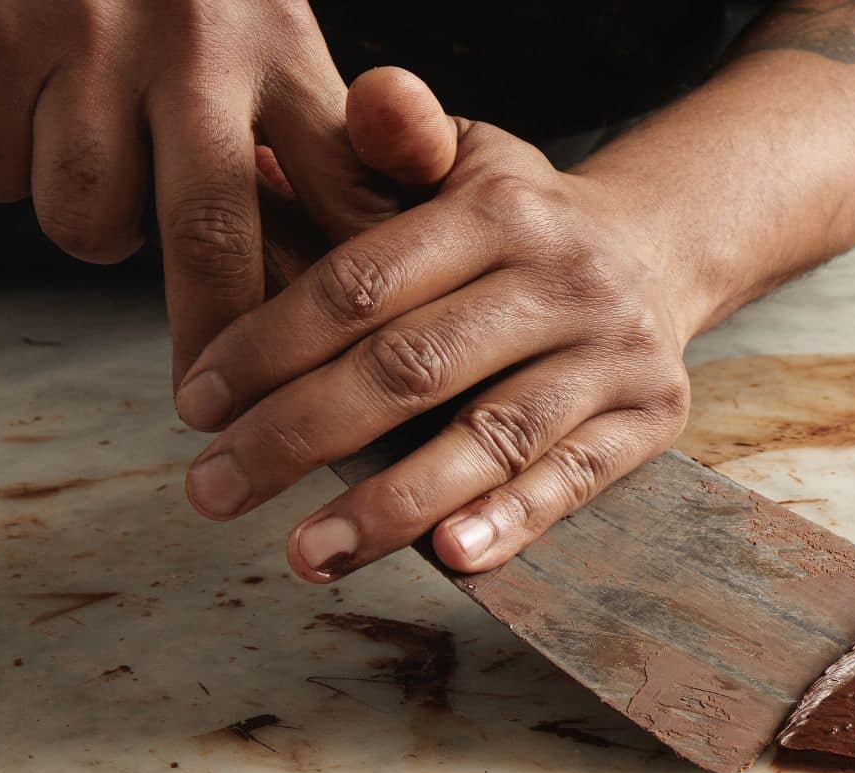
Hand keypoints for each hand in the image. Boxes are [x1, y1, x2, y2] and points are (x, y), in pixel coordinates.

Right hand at [0, 0, 403, 383]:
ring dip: (88, 225)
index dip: (347, 296)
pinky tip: (17, 107)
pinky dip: (2, 164)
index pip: (339, 190)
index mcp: (277, 43)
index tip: (350, 380)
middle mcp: (193, 41)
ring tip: (93, 167)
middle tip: (211, 409)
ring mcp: (84, 38)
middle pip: (213, 236)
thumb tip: (360, 272)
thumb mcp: (252, 27)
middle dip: (217, 341)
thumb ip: (304, 130)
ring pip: (88, 218)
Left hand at [176, 70, 692, 581]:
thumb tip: (305, 130)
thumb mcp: (458, 154)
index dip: (270, 347)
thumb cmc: (518, 218)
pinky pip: (573, 480)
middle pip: (414, 368)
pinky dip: (511, 522)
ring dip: (392, 504)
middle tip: (214, 490)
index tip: (196, 405)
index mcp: (500, 208)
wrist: (659, 249)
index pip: (364, 285)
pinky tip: (448, 560)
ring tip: (304, 553)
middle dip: (301, 436)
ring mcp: (614, 352)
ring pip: (490, 437)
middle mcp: (566, 278)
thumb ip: (389, 136)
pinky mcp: (651, 416)